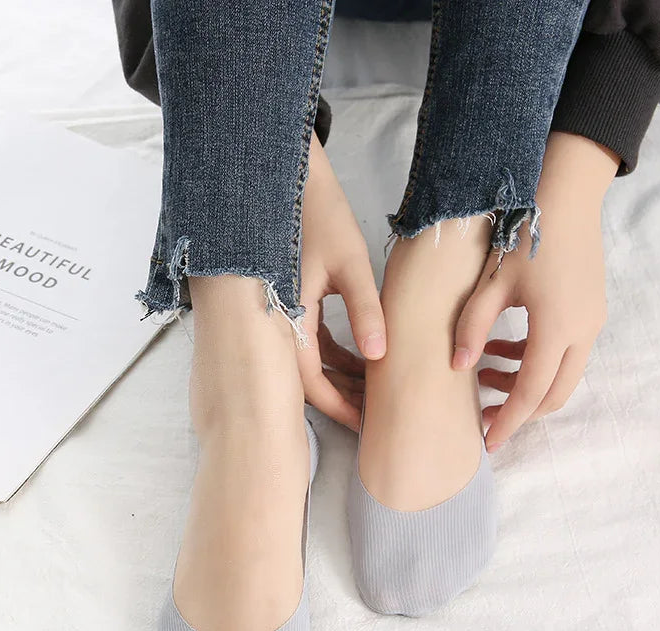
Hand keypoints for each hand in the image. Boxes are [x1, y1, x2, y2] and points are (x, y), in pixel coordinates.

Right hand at [297, 133, 386, 431]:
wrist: (287, 178)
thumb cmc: (319, 215)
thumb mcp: (350, 263)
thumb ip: (365, 310)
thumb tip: (380, 356)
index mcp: (288, 316)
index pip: (311, 381)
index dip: (339, 407)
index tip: (366, 424)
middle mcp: (279, 321)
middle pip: (308, 378)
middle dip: (341, 398)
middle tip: (372, 415)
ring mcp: (282, 313)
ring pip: (310, 362)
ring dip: (339, 378)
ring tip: (371, 392)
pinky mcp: (290, 302)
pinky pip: (310, 342)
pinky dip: (333, 355)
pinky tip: (360, 360)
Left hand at [452, 133, 618, 451]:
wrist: (566, 193)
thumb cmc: (524, 233)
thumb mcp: (490, 283)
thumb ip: (471, 327)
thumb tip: (457, 366)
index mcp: (557, 328)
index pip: (531, 394)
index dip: (508, 422)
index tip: (487, 443)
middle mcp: (583, 332)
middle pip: (554, 394)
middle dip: (520, 411)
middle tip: (484, 416)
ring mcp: (592, 321)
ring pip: (562, 376)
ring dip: (527, 384)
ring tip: (484, 373)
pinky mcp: (590, 310)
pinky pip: (566, 352)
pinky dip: (537, 361)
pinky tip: (504, 347)